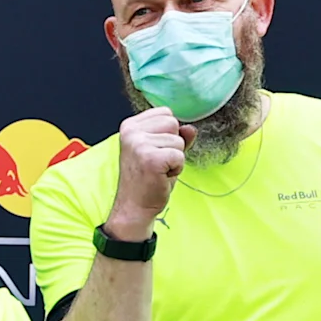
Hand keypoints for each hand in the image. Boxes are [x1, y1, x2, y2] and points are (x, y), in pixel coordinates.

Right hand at [107, 106, 184, 236]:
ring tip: (159, 170)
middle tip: (158, 162)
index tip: (155, 151)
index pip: (165, 113)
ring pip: (179, 140)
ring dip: (175, 158)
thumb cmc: (147, 180)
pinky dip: (176, 169)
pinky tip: (162, 176)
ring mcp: (139, 144)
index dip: (168, 133)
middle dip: (173, 144)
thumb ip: (176, 136)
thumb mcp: (161, 152)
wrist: (135, 207)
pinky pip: (180, 155)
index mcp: (130, 126)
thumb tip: (190, 128)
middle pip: (173, 122)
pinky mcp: (151, 158)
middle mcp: (131, 132)